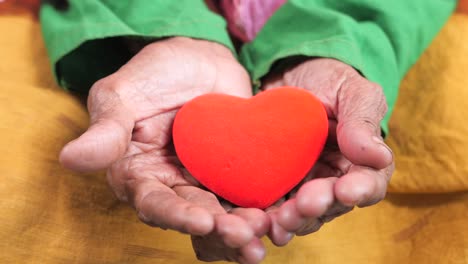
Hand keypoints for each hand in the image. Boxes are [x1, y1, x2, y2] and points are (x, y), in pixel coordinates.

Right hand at [59, 37, 267, 262]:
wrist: (197, 60)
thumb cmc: (153, 74)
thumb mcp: (122, 94)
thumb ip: (106, 129)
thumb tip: (71, 159)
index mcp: (141, 175)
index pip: (155, 203)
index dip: (177, 216)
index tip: (202, 221)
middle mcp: (174, 185)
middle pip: (196, 217)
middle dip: (220, 230)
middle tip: (246, 235)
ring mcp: (206, 180)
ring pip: (225, 214)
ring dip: (245, 227)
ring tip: (267, 229)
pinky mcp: (236, 171)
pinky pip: (249, 194)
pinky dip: (264, 207)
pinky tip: (281, 215)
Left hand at [261, 58, 394, 244]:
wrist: (289, 74)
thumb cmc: (327, 80)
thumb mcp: (351, 91)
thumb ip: (362, 120)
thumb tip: (379, 157)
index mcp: (360, 161)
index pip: (368, 182)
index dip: (359, 190)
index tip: (346, 190)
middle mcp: (334, 179)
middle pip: (332, 205)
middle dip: (320, 207)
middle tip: (306, 204)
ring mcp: (305, 184)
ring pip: (304, 213)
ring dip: (294, 219)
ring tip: (280, 219)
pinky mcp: (277, 185)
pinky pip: (274, 206)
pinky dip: (268, 216)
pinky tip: (259, 219)